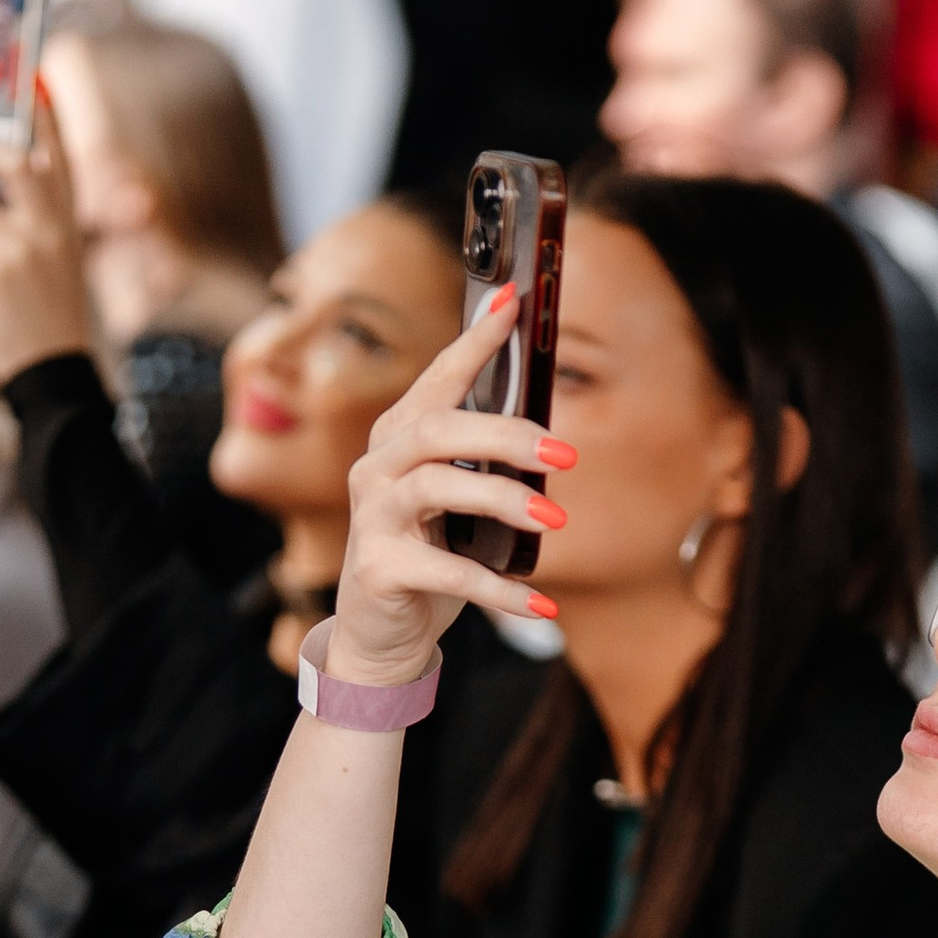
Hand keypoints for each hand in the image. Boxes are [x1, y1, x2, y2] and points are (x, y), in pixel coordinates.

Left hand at [0, 109, 96, 387]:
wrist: (55, 374)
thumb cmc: (51, 320)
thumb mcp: (57, 265)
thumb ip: (34, 224)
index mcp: (69, 226)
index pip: (61, 158)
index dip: (47, 116)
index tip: (37, 76)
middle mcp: (51, 228)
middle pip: (14, 163)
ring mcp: (23, 244)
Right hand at [322, 292, 573, 689]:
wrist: (381, 634)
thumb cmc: (428, 555)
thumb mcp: (455, 501)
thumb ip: (482, 464)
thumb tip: (550, 437)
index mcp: (399, 439)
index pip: (439, 378)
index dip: (474, 340)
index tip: (512, 303)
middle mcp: (378, 468)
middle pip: (439, 428)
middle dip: (505, 433)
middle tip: (565, 452)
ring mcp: (373, 517)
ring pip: (438, 486)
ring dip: (504, 501)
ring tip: (555, 519)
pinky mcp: (379, 568)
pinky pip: (448, 570)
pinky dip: (499, 589)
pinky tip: (542, 605)